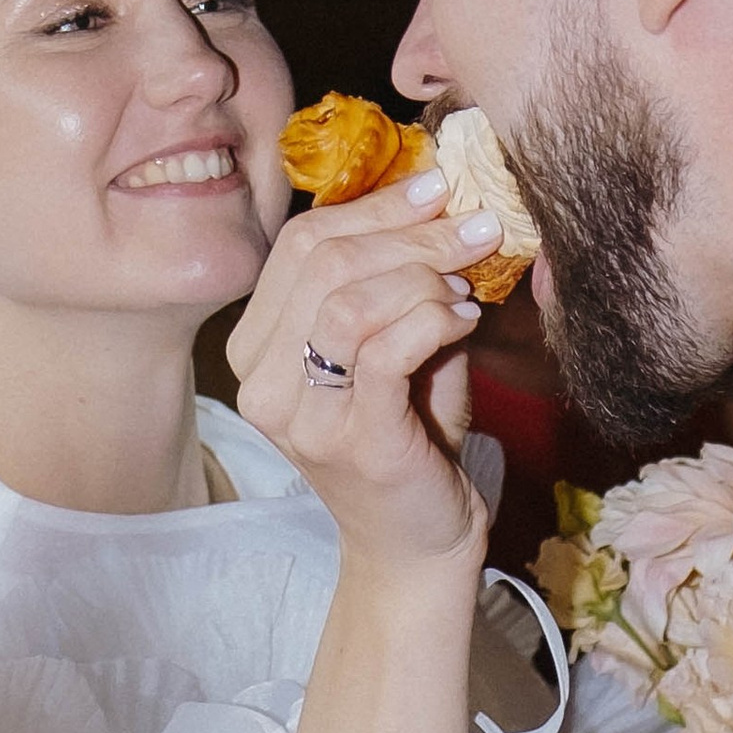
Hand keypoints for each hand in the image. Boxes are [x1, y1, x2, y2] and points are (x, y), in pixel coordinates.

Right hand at [226, 167, 494, 582]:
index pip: (300, 246)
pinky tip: (464, 320)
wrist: (417, 543)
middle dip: (409, 234)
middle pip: (324, 263)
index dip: (372, 208)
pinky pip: (383, 353)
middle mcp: (263, 381)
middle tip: (474, 228)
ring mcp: (301, 417)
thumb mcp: (397, 345)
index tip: (436, 188)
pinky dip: (431, 321)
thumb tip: (445, 206)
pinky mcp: (351, 442)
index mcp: (258, 347)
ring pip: (348, 303)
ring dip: (420, 278)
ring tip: (465, 288)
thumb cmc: (411, 439)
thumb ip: (401, 282)